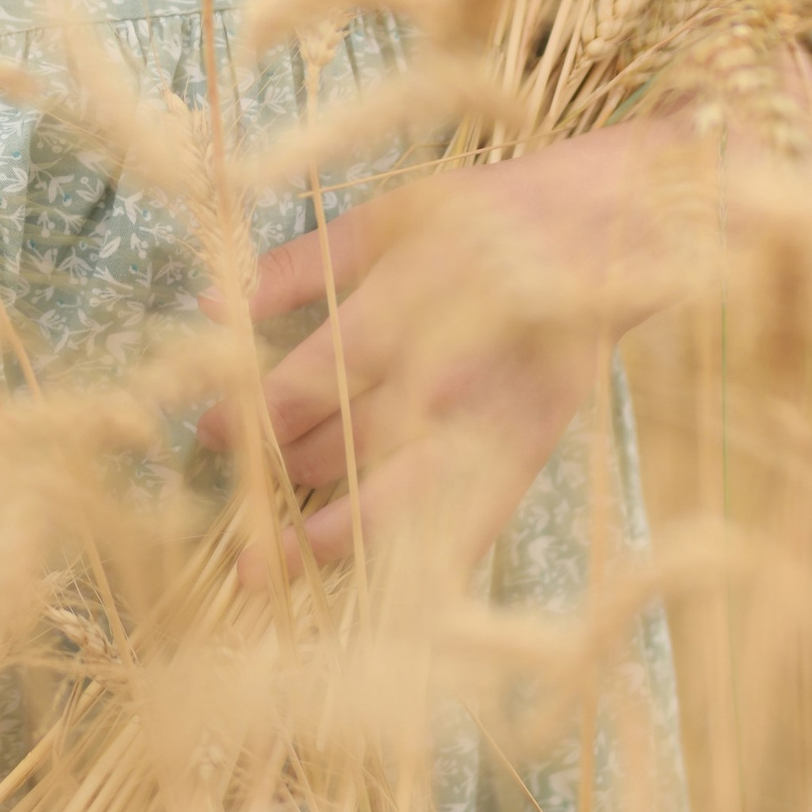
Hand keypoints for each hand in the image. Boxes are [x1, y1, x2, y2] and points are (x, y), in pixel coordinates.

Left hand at [196, 123, 679, 580]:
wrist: (603, 237)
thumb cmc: (481, 217)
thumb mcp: (383, 220)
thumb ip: (296, 266)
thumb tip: (211, 303)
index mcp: (410, 304)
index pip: (314, 380)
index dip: (254, 415)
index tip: (208, 432)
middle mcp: (450, 377)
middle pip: (345, 447)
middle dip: (278, 474)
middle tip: (231, 492)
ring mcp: (490, 429)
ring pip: (398, 504)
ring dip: (326, 540)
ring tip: (267, 565)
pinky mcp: (525, 460)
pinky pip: (464, 532)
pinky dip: (415, 567)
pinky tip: (369, 594)